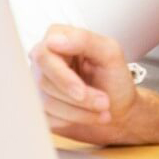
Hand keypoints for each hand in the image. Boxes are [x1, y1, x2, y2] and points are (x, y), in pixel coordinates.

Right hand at [30, 25, 141, 145]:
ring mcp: (39, 83)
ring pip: (46, 102)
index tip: (81, 92)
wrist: (119, 111)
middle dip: (78, 99)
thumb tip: (53, 40)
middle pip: (44, 81)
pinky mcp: (40, 106)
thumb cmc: (115, 79)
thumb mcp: (110, 53)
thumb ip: (84, 40)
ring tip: (102, 111)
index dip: (62, 77)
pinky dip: (72, 121)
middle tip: (104, 103)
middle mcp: (44, 59)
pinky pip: (46, 118)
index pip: (44, 55)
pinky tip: (89, 116)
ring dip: (79, 112)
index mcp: (58, 37)